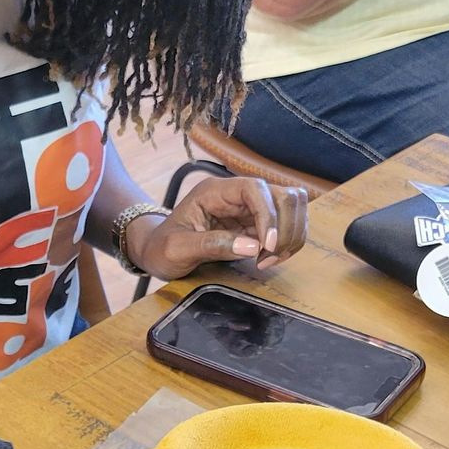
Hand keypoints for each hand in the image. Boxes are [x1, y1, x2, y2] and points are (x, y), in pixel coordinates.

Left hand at [125, 175, 306, 282]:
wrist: (157, 252)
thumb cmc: (162, 248)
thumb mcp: (177, 249)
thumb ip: (212, 245)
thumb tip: (253, 246)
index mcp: (215, 191)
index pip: (256, 189)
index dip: (269, 214)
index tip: (267, 245)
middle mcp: (237, 194)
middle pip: (284, 195)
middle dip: (285, 228)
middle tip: (269, 258)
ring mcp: (250, 208)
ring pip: (292, 208)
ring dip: (291, 235)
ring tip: (270, 260)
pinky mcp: (257, 224)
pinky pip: (287, 226)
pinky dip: (287, 242)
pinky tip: (269, 259)